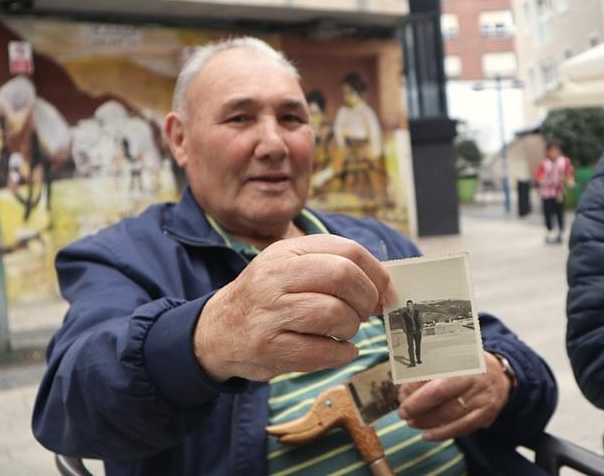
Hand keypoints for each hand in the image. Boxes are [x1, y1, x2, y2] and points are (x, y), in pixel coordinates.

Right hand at [193, 234, 396, 381]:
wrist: (217, 331)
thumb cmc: (268, 299)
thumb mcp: (292, 268)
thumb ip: (335, 267)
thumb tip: (386, 285)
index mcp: (287, 251)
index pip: (348, 250)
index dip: (377, 273)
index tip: (385, 292)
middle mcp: (275, 277)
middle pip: (343, 277)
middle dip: (366, 299)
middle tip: (365, 312)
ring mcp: (269, 313)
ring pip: (334, 313)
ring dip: (351, 327)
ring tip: (344, 331)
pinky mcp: (268, 348)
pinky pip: (321, 352)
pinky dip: (341, 354)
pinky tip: (338, 350)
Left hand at [397, 352, 511, 440]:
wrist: (500, 375)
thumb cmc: (466, 366)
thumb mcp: (449, 358)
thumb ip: (426, 373)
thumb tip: (405, 392)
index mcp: (462, 360)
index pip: (436, 377)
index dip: (417, 391)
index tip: (402, 398)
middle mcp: (475, 378)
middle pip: (442, 395)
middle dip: (419, 407)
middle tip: (403, 414)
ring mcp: (482, 397)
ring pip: (451, 414)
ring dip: (427, 422)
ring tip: (412, 423)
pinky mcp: (486, 414)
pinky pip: (462, 427)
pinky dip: (443, 433)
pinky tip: (427, 435)